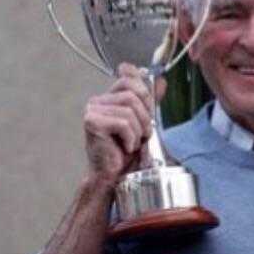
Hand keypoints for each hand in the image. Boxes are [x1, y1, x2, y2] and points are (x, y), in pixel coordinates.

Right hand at [82, 63, 166, 188]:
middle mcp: (97, 102)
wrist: (112, 175)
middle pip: (132, 94)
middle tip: (144, 133)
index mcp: (107, 99)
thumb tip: (161, 81)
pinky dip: (131, 137)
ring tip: (134, 142)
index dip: (143, 90)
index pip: (127, 78)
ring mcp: (93, 111)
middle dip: (145, 115)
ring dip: (138, 129)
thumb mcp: (142, 121)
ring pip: (129, 110)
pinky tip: (125, 147)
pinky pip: (123, 123)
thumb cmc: (124, 151)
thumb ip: (149, 101)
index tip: (148, 107)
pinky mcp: (93, 123)